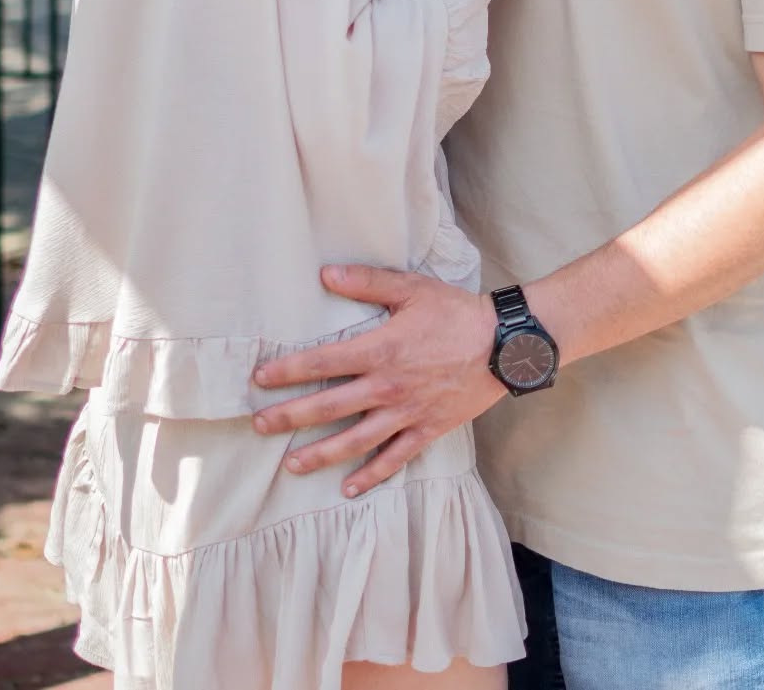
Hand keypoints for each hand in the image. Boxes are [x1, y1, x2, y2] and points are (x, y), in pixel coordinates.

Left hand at [250, 265, 504, 497]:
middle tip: (259, 426)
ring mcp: (406, 414)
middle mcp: (387, 388)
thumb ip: (367, 282)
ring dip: (320, 454)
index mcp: (379, 351)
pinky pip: (394, 459)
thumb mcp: (411, 289)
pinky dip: (371, 476)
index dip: (287, 371)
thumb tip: (326, 275)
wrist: (504, 345)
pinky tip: (348, 487)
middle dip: (289, 418)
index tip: (260, 378)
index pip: (321, 363)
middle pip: (328, 407)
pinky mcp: (427, 431)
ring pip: (354, 441)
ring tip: (291, 465)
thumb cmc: (456, 313)